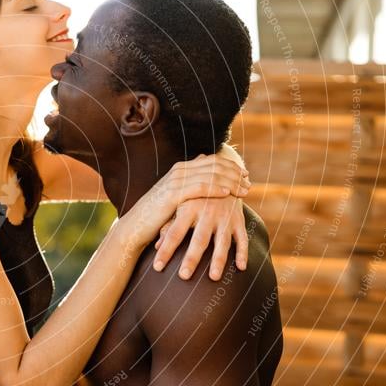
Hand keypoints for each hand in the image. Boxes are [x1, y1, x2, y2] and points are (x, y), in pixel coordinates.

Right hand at [121, 154, 249, 252]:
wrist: (136, 225)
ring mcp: (176, 180)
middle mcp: (179, 170)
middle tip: (249, 182)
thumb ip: (191, 186)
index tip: (245, 175)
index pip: (212, 160)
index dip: (232, 166)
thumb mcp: (176, 197)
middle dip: (235, 173)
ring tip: (244, 189)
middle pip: (214, 165)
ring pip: (210, 174)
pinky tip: (228, 193)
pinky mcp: (173, 194)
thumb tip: (208, 180)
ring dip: (230, 181)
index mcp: (181, 169)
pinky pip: (199, 187)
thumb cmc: (157, 215)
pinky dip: (215, 188)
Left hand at [153, 196, 247, 280]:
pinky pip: (242, 238)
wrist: (223, 173)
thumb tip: (155, 245)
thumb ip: (169, 225)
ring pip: (222, 241)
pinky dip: (243, 252)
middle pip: (198, 239)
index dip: (165, 250)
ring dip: (218, 260)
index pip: (174, 233)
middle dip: (191, 258)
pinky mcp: (239, 219)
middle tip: (183, 276)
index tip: (157, 267)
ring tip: (213, 277)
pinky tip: (241, 268)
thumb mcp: (181, 205)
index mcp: (188, 208)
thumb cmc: (195, 195)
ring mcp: (225, 217)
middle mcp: (207, 212)